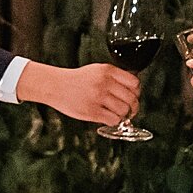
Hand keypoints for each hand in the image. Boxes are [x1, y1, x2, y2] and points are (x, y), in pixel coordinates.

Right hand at [17, 60, 139, 124]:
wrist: (56, 86)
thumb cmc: (77, 79)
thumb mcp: (97, 70)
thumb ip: (114, 76)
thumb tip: (133, 88)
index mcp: (107, 70)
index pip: (134, 83)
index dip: (137, 92)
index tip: (134, 96)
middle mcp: (104, 82)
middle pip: (131, 98)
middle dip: (134, 107)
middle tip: (131, 111)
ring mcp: (98, 97)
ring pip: (124, 110)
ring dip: (124, 116)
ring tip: (119, 115)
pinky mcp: (92, 111)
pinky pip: (113, 120)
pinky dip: (115, 122)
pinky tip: (110, 119)